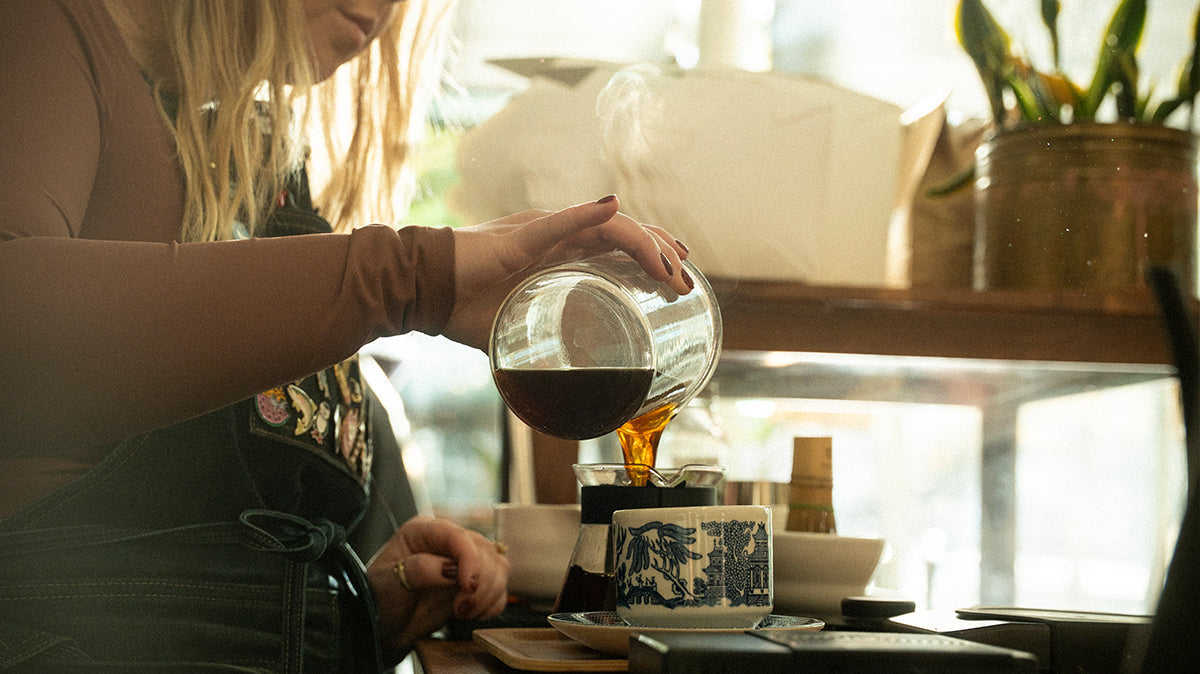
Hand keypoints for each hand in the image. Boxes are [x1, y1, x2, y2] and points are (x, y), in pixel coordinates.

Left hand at [366, 515, 509, 657]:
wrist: (384, 628)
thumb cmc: (379, 600)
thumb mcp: (388, 583)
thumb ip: (419, 570)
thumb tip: (450, 570)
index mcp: (424, 531)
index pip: (458, 536)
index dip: (470, 560)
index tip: (468, 587)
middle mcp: (447, 542)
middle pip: (484, 551)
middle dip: (480, 583)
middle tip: (461, 610)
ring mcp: (463, 562)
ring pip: (498, 567)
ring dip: (488, 594)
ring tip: (464, 613)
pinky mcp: (474, 583)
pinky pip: (500, 588)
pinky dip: (493, 604)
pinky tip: (474, 615)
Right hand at [443, 195, 691, 348]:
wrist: (420, 290)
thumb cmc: (461, 307)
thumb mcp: (515, 331)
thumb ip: (537, 348)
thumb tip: (553, 390)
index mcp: (559, 253)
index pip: (618, 245)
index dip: (652, 255)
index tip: (677, 275)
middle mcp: (557, 236)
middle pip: (625, 234)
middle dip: (661, 254)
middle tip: (685, 279)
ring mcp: (541, 233)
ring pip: (607, 228)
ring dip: (643, 243)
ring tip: (669, 265)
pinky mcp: (519, 237)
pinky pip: (557, 224)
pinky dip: (586, 216)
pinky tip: (612, 209)